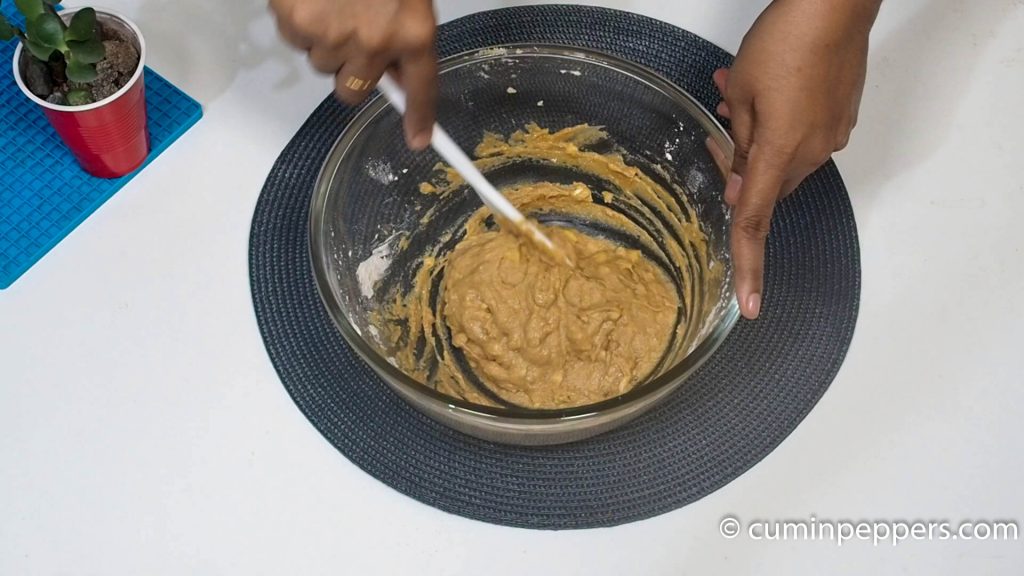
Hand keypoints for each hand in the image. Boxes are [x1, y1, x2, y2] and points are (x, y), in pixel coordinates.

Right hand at [269, 0, 437, 149]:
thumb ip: (402, 36)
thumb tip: (392, 74)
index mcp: (414, 32)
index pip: (421, 86)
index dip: (420, 117)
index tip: (418, 140)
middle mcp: (376, 43)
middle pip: (353, 90)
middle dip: (350, 68)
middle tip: (350, 30)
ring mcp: (334, 36)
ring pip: (321, 63)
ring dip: (323, 39)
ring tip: (332, 0)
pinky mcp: (298, 22)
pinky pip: (294, 38)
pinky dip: (297, 19)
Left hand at [713, 0, 879, 318]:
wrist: (835, 3)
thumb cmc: (786, 41)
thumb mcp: (742, 92)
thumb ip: (740, 143)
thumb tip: (741, 182)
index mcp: (782, 152)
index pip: (756, 222)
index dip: (749, 267)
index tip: (750, 306)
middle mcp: (814, 151)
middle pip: (766, 183)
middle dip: (740, 168)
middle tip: (718, 135)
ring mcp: (832, 133)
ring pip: (782, 156)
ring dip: (757, 140)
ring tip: (734, 99)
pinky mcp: (841, 113)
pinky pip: (802, 133)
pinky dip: (778, 124)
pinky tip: (765, 93)